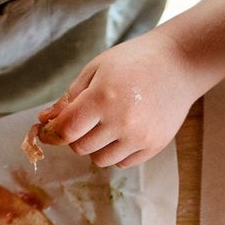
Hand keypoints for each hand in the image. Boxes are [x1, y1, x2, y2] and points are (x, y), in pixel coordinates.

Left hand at [37, 29, 199, 168]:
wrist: (178, 63)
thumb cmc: (133, 61)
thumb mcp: (96, 69)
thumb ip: (70, 97)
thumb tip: (46, 121)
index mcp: (102, 97)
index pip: (66, 131)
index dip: (52, 134)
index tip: (48, 133)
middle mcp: (121, 121)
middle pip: (81, 148)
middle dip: (76, 137)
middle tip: (85, 121)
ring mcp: (139, 137)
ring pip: (100, 160)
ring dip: (95, 147)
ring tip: (105, 127)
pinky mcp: (154, 146)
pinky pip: (123, 163)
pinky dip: (116, 152)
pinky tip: (123, 132)